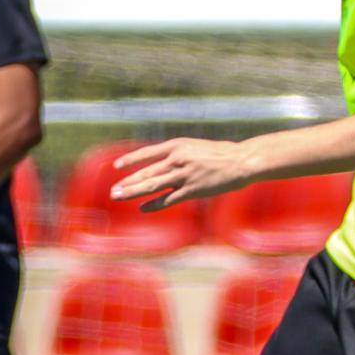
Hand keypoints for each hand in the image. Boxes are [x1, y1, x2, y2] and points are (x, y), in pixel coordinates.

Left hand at [110, 137, 255, 210]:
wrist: (241, 161)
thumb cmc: (222, 154)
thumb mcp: (196, 147)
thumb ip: (180, 155)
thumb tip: (165, 164)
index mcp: (177, 145)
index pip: (147, 153)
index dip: (130, 160)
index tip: (116, 166)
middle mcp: (177, 159)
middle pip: (146, 172)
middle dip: (127, 182)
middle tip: (113, 191)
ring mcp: (184, 175)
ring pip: (152, 185)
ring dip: (133, 192)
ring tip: (119, 197)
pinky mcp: (192, 190)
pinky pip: (168, 199)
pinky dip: (153, 205)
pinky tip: (142, 208)